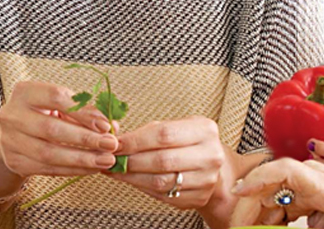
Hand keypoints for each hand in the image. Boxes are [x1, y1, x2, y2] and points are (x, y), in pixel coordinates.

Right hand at [0, 81, 120, 177]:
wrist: (13, 134)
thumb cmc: (42, 113)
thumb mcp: (59, 104)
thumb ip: (83, 110)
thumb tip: (111, 125)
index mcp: (25, 92)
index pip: (55, 98)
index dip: (82, 112)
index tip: (106, 125)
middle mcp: (12, 115)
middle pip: (51, 129)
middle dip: (85, 139)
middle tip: (111, 145)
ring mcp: (10, 141)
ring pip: (49, 153)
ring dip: (82, 159)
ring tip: (105, 160)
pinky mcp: (14, 162)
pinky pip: (47, 169)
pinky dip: (73, 170)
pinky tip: (90, 168)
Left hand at [106, 116, 228, 210]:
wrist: (212, 166)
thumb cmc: (187, 142)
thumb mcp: (176, 127)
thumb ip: (149, 132)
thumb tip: (115, 141)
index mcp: (205, 130)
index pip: (164, 134)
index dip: (136, 140)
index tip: (115, 144)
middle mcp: (210, 155)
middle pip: (162, 160)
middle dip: (131, 161)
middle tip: (112, 160)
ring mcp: (207, 179)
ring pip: (161, 181)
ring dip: (133, 177)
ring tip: (117, 171)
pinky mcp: (199, 197)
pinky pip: (164, 195)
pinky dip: (143, 188)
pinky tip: (132, 180)